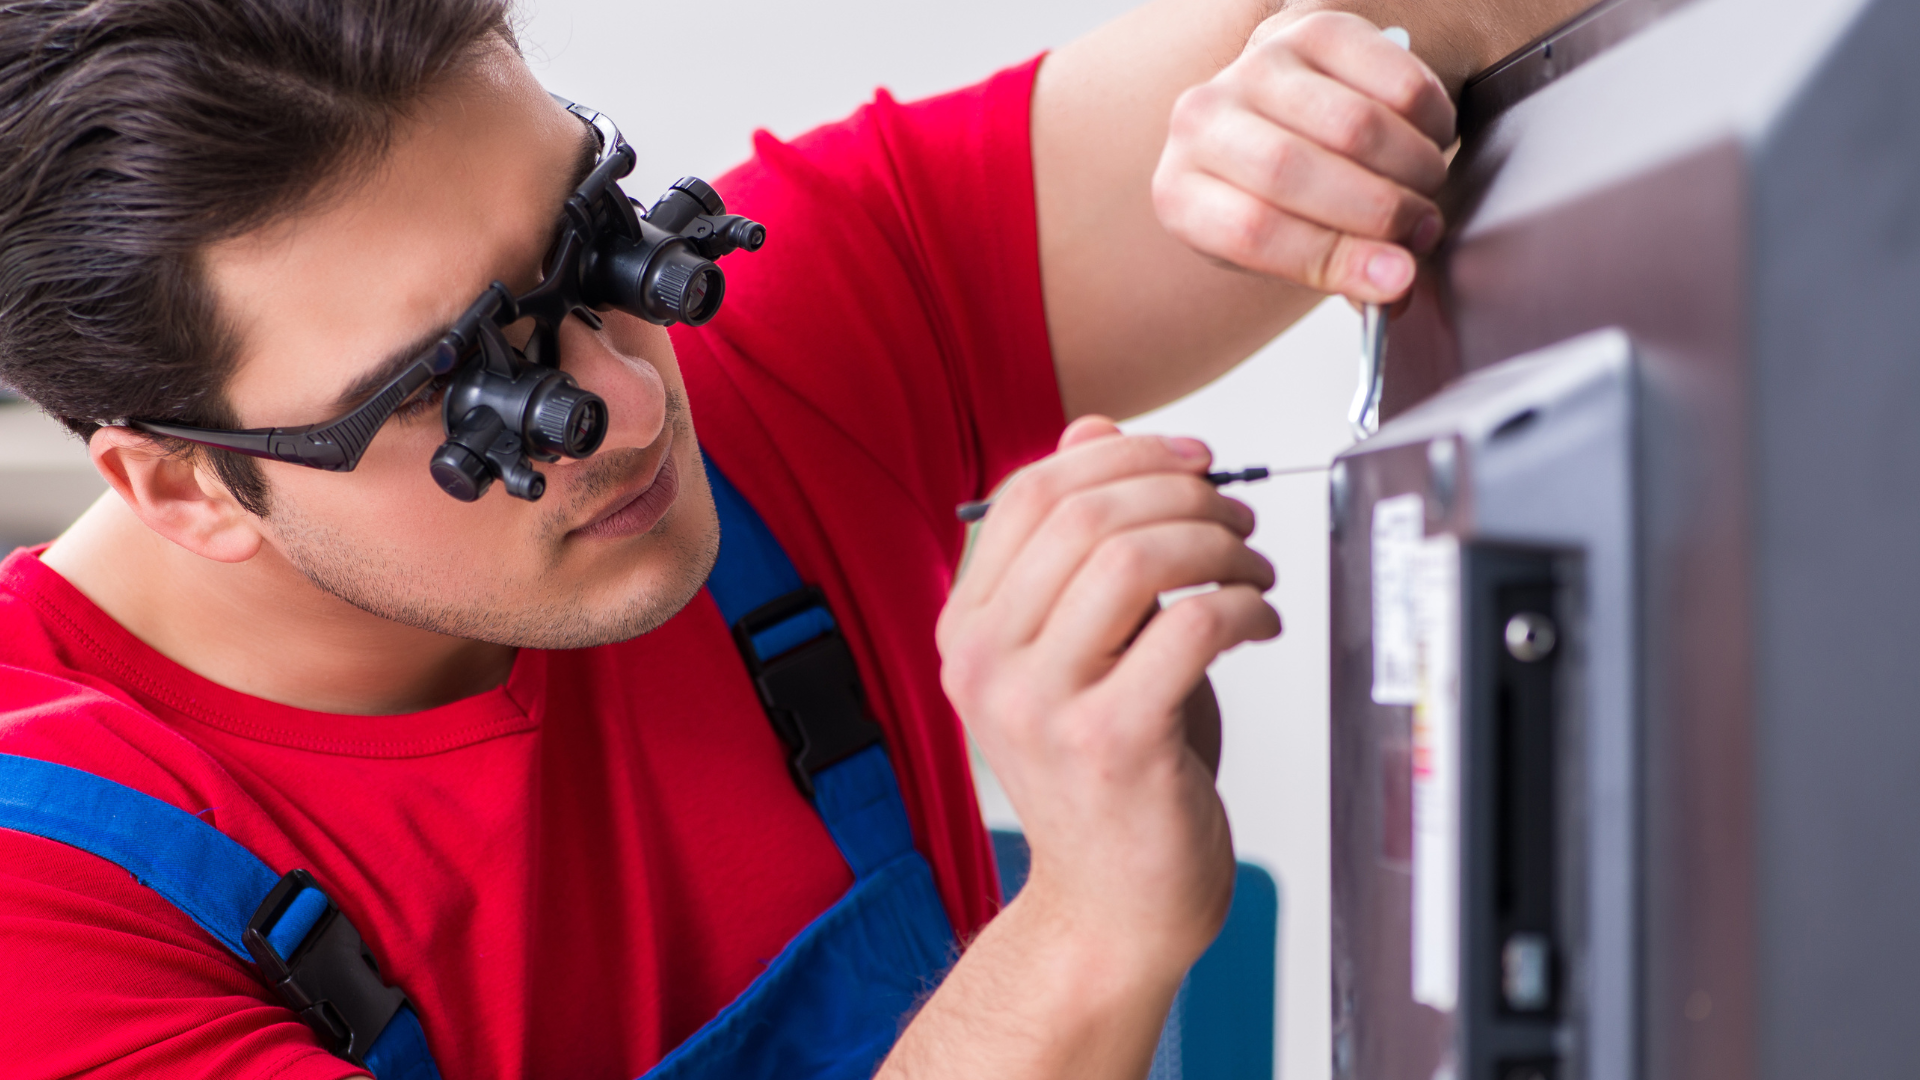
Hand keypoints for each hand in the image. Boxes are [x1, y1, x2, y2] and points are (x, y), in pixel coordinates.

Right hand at [937, 417, 1279, 971]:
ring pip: (1136, 557)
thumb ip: (1077, 548)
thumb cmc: (1104, 775)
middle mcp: (986, 661)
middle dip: (1185, 493)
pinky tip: (1260, 623)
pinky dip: (1244, 606)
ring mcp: (1040, 704)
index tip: (1195, 461)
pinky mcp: (1110, 742)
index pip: (1031, 493)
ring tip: (1253, 568)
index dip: (1124, 456)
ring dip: (1220, 544)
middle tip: (1239, 516)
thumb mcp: (1078, 647)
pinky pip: (1190, 625)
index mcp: (967, 629)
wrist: (1109, 908)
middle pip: (1085, 511)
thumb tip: (1093, 431)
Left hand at [1151, 10, 1454, 303]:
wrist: (1278, 114)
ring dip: (1413, 169)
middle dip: (1379, 212)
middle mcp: (1202, 121)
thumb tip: (1398, 285)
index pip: (1252, 232)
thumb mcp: (1286, 249)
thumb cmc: (1278, 197)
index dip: (1333, 259)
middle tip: (1421, 231)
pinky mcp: (1315, 30)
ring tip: (1426, 190)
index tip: (1395, 277)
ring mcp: (1257, 68)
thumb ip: (1337, 272)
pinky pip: (1395, 81)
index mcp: (1180, 194)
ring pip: (1353, 125)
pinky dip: (1430, 121)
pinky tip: (1429, 142)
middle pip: (1293, 171)